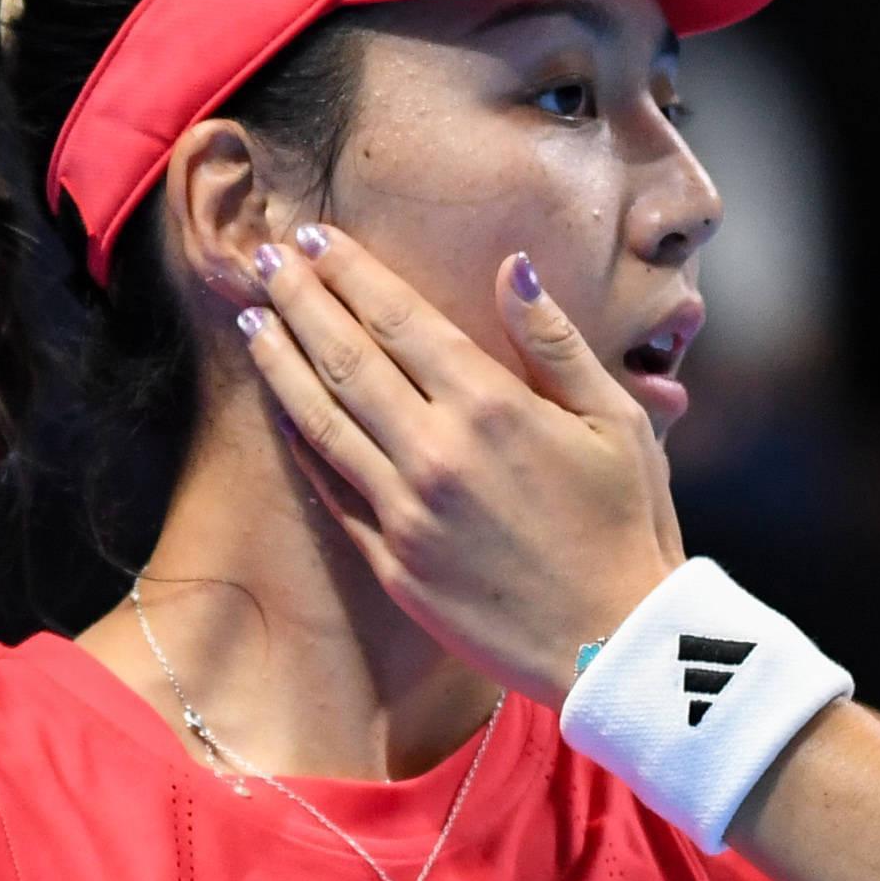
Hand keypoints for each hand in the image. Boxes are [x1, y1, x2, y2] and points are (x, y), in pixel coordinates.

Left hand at [233, 222, 684, 705]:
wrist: (616, 644)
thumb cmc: (628, 525)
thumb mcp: (615, 420)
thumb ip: (554, 342)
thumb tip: (511, 269)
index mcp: (492, 408)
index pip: (399, 319)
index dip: (349, 272)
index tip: (314, 236)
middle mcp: (435, 454)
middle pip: (345, 359)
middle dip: (298, 301)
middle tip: (262, 258)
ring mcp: (405, 512)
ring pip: (322, 421)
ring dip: (279, 363)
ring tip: (250, 318)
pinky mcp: (392, 563)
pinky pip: (332, 490)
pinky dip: (301, 443)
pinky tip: (281, 409)